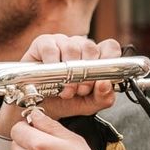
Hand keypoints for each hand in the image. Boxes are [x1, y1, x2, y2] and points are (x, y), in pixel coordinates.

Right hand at [0, 35, 120, 136]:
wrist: (40, 107)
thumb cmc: (66, 102)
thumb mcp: (89, 105)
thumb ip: (104, 97)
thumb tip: (106, 83)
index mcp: (95, 57)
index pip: (110, 47)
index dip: (109, 60)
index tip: (103, 78)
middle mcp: (80, 46)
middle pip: (91, 47)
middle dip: (87, 73)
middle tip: (80, 91)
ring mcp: (62, 42)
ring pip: (72, 47)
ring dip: (69, 71)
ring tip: (65, 89)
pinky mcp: (43, 43)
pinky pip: (51, 48)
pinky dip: (52, 64)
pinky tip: (51, 76)